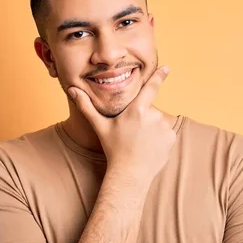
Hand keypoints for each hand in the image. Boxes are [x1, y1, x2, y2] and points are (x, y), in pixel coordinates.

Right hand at [68, 66, 175, 182]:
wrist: (129, 174)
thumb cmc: (113, 149)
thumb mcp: (100, 126)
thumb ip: (87, 106)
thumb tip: (72, 89)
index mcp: (137, 109)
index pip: (151, 87)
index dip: (159, 75)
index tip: (166, 68)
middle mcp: (153, 116)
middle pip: (151, 109)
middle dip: (143, 116)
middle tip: (132, 132)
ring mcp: (164, 127)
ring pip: (158, 121)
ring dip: (152, 127)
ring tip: (140, 141)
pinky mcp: (171, 138)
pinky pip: (166, 133)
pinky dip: (160, 138)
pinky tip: (149, 147)